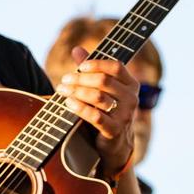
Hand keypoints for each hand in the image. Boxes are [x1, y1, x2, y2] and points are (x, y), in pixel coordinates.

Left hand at [55, 47, 137, 178]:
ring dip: (76, 92)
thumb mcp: (101, 89)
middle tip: (64, 80)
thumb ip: (90, 69)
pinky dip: (80, 108)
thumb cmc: (106, 111)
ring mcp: (125, 115)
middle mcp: (131, 98)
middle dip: (80, 78)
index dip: (97, 63)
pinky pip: (95, 116)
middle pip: (103, 81)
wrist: (115, 144)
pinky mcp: (115, 130)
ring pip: (98, 97)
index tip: (80, 66)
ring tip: (62, 90)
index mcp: (131, 84)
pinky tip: (68, 103)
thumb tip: (76, 49)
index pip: (116, 66)